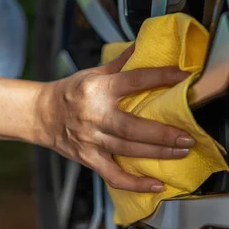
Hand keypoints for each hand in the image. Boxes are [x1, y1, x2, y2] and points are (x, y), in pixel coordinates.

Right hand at [34, 45, 194, 192]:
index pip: (135, 81)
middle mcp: (95, 115)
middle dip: (164, 134)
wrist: (40, 114)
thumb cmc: (70, 92)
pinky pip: (114, 176)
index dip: (161, 78)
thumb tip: (144, 44)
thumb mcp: (93, 72)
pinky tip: (156, 184)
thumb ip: (121, 63)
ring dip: (158, 153)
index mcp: (98, 88)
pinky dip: (135, 183)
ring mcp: (91, 140)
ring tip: (181, 151)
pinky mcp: (89, 159)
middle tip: (188, 136)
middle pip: (133, 127)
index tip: (183, 78)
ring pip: (128, 151)